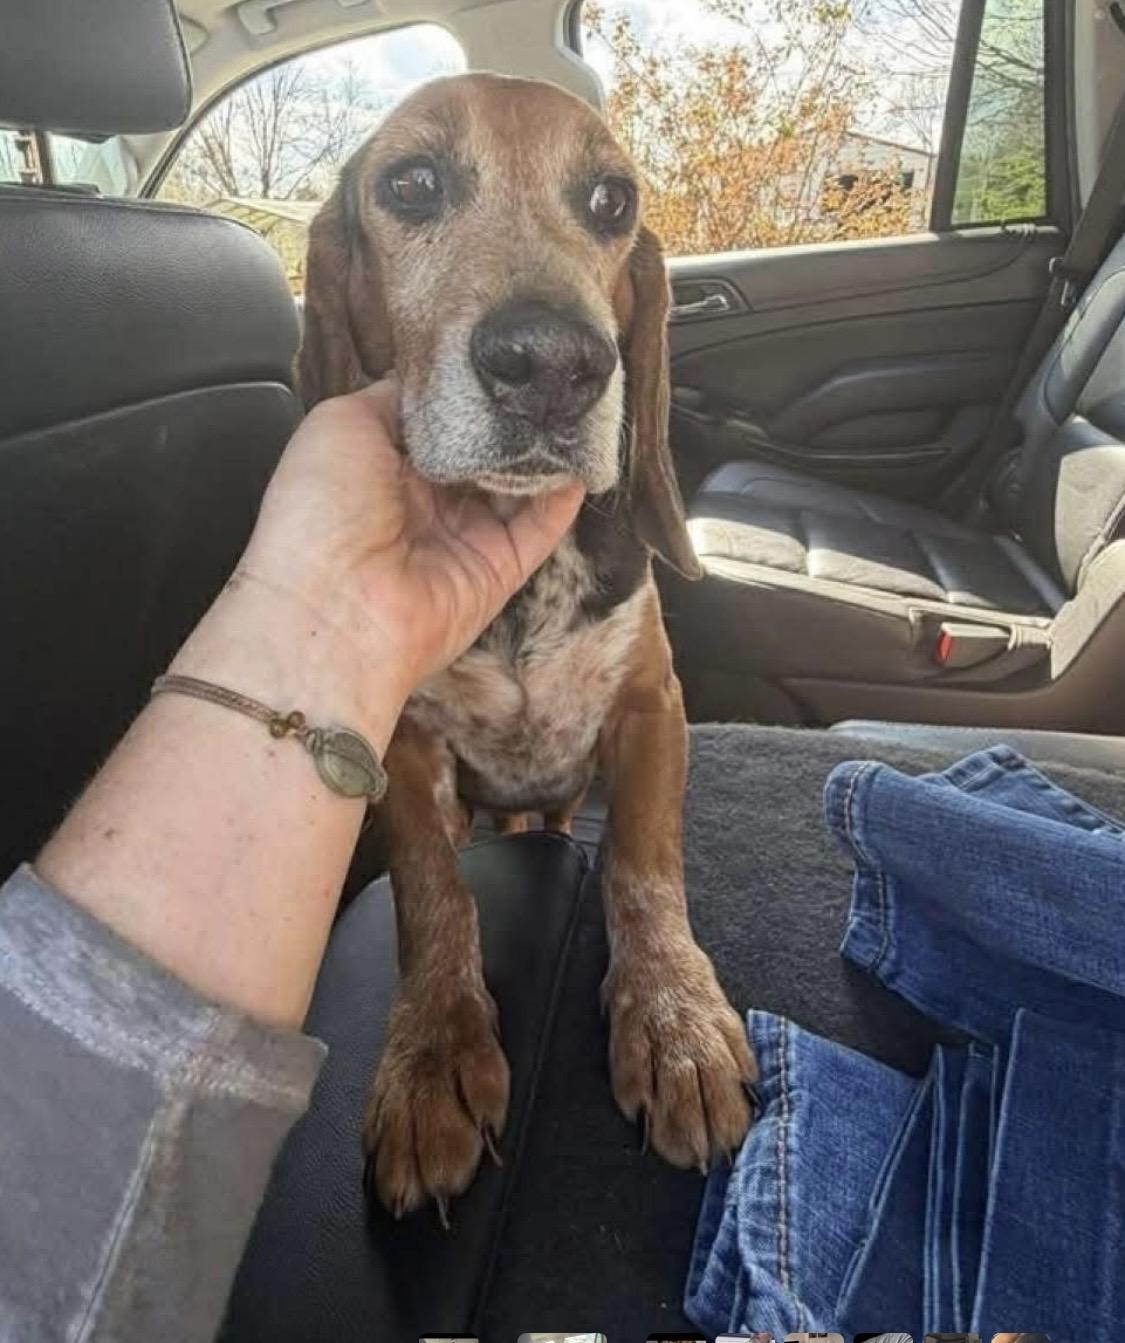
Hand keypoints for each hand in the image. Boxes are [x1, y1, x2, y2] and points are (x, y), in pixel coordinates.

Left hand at [242, 379, 584, 691]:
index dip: (470, 389)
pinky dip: (564, 493)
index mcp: (385, 466)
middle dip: (511, 416)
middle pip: (485, 449)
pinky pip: (542, 526)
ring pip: (519, 484)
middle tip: (544, 376)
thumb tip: (437, 377)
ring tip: (566, 405)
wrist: (335, 605)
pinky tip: (580, 455)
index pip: (442, 420)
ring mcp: (466, 536)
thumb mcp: (343, 423)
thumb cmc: (321, 512)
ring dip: (541, 448)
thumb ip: (396, 396)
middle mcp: (427, 501)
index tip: (502, 355)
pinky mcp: (500, 569)